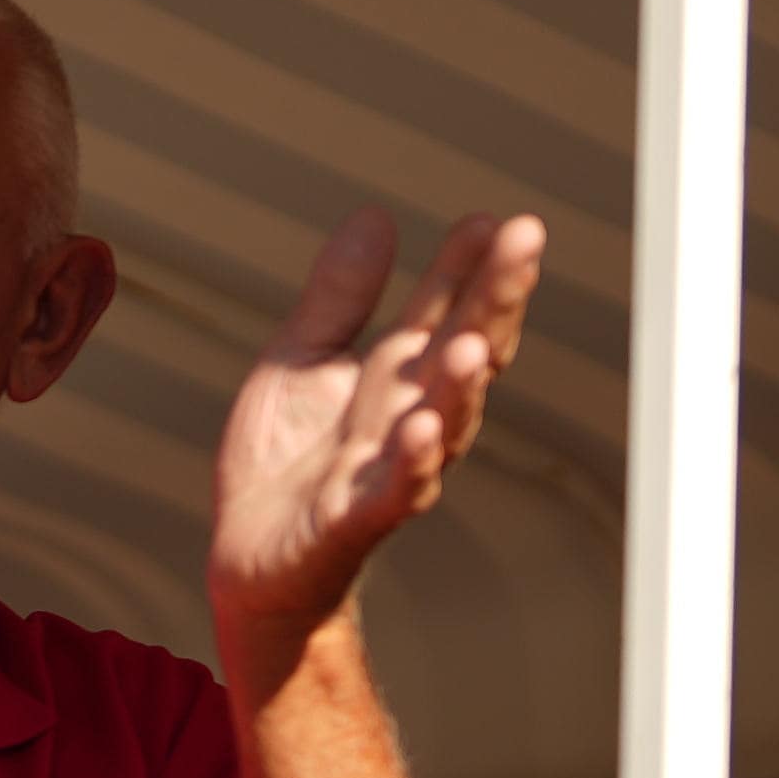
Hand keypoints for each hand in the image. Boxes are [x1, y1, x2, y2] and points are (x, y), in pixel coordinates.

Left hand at [212, 207, 543, 668]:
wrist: (253, 562)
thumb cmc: (287, 461)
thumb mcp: (301, 358)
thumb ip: (339, 296)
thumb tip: (377, 214)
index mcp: (398, 374)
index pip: (446, 308)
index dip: (471, 265)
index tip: (496, 218)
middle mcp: (411, 416)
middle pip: (464, 351)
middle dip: (495, 298)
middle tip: (525, 239)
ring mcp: (391, 469)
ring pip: (443, 421)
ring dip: (460, 383)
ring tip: (472, 339)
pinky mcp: (357, 520)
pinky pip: (395, 490)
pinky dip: (412, 462)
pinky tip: (420, 428)